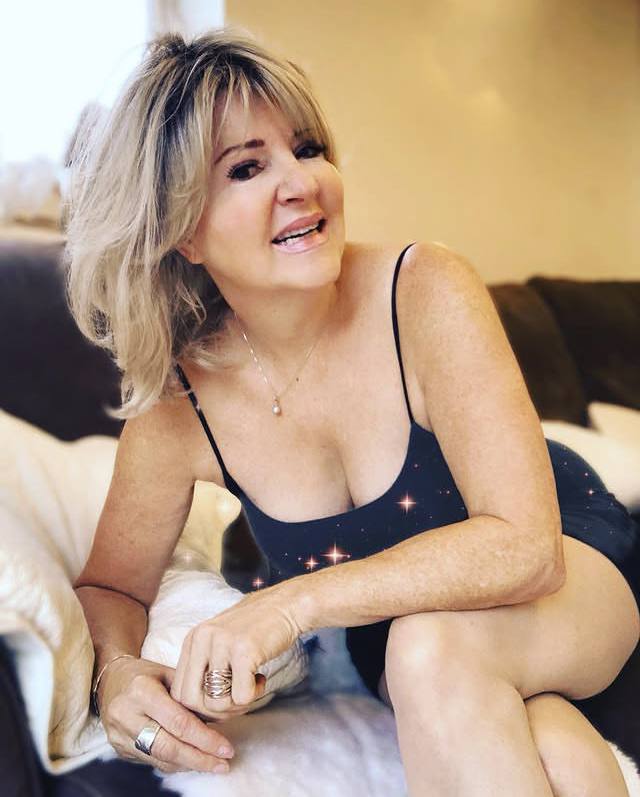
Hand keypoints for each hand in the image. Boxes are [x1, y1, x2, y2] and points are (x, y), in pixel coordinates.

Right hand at [98, 655, 235, 773]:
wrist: (110, 680)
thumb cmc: (145, 673)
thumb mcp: (168, 673)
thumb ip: (189, 694)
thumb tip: (218, 718)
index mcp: (141, 691)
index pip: (178, 722)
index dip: (204, 738)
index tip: (226, 748)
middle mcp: (126, 715)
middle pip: (168, 746)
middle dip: (199, 758)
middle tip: (223, 763)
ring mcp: (120, 735)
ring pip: (159, 758)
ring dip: (189, 764)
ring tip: (214, 765)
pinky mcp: (119, 748)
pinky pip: (151, 761)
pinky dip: (174, 763)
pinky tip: (192, 761)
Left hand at [170, 584, 302, 717]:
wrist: (286, 605)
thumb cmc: (255, 629)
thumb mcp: (219, 642)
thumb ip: (204, 667)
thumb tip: (195, 710)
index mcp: (193, 639)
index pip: (178, 691)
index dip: (198, 707)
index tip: (221, 702)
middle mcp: (202, 639)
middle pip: (191, 701)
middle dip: (215, 712)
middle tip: (236, 701)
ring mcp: (222, 644)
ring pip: (215, 703)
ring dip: (236, 705)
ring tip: (250, 686)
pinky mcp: (244, 651)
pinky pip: (241, 697)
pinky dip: (254, 695)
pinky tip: (261, 678)